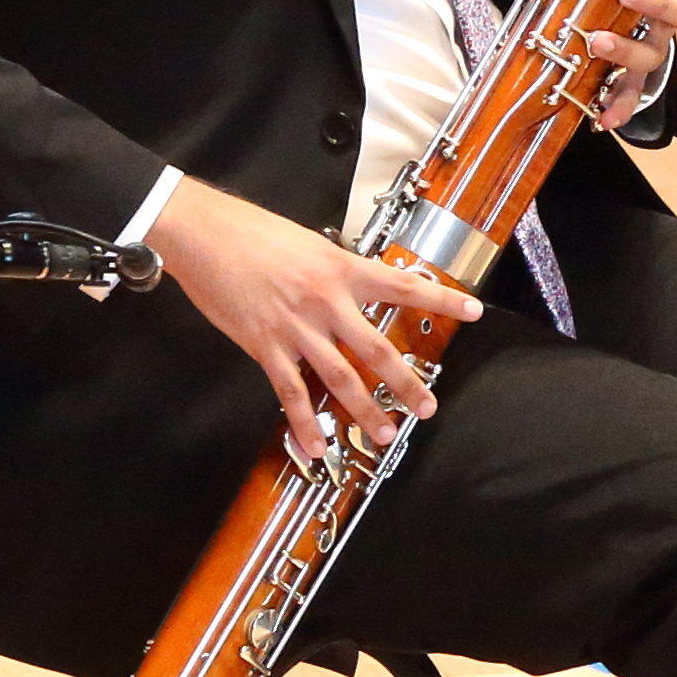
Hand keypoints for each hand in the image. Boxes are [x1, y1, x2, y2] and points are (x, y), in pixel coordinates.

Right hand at [149, 176, 480, 463]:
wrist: (202, 234)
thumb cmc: (251, 232)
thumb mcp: (310, 244)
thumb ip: (338, 271)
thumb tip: (359, 286)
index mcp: (342, 269)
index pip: (404, 286)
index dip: (442, 300)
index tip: (473, 311)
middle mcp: (326, 301)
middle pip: (377, 349)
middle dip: (405, 383)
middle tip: (426, 407)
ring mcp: (296, 327)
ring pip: (341, 377)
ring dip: (364, 410)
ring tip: (383, 433)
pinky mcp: (264, 346)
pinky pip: (291, 392)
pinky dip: (305, 422)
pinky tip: (317, 444)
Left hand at [589, 0, 676, 130]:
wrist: (604, 14)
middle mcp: (670, 10)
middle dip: (660, 4)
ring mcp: (654, 43)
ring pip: (657, 52)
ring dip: (629, 49)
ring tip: (598, 42)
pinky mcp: (634, 74)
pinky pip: (631, 94)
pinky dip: (618, 106)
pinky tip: (603, 118)